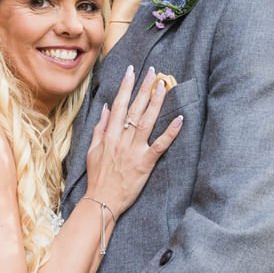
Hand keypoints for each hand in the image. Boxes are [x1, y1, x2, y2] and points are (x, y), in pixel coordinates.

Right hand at [85, 65, 183, 218]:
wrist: (102, 200)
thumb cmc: (98, 177)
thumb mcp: (93, 150)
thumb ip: (99, 128)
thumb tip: (106, 108)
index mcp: (109, 135)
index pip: (118, 105)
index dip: (125, 87)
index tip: (131, 72)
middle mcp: (121, 139)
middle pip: (134, 109)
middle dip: (144, 88)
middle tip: (153, 72)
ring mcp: (134, 151)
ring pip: (146, 122)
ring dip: (156, 103)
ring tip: (163, 87)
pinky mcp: (145, 163)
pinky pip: (160, 145)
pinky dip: (170, 132)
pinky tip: (180, 119)